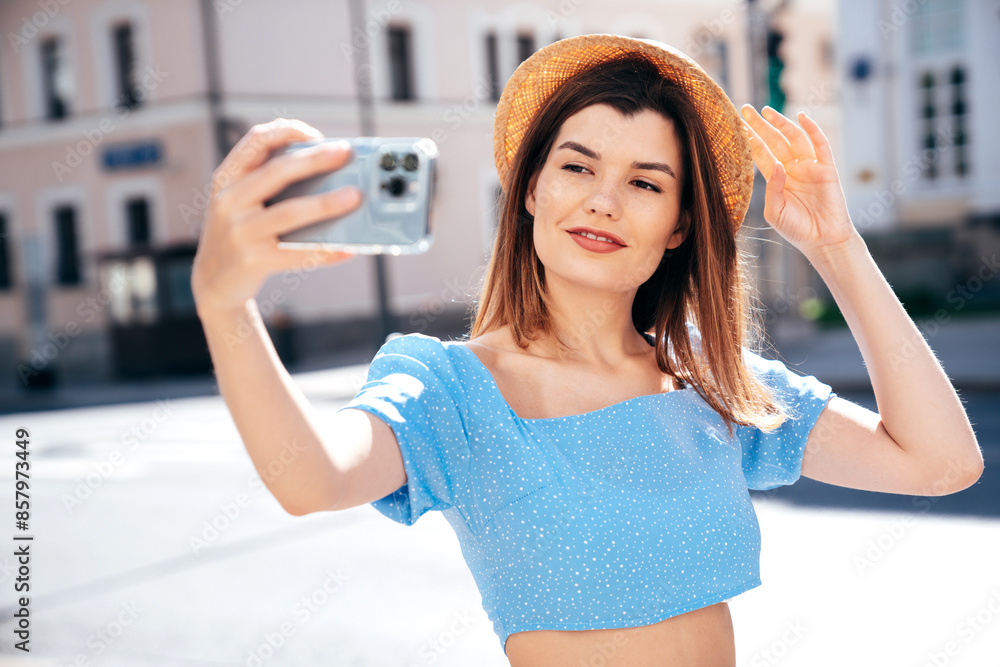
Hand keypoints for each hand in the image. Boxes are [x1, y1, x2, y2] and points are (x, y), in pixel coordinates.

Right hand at [191, 118, 363, 314]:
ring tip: (355, 196)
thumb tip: (328, 169)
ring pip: (290, 213)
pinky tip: (348, 248)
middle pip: (276, 172)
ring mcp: (240, 233)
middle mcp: (229, 201)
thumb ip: (269, 181)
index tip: (317, 135)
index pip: (255, 140)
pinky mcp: (254, 262)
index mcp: (227, 178)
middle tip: (345, 154)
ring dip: (326, 203)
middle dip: (314, 160)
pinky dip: (326, 250)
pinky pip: (297, 254)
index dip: (288, 131)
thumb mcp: (239, 200)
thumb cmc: (239, 232)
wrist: (213, 281)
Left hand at [740, 105, 858, 256]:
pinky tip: (802, 117)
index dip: (750, 139)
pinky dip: (813, 129)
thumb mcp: (775, 212)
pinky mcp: (827, 169)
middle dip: (760, 125)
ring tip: (767, 111)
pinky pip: (820, 145)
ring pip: (794, 138)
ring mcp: (810, 167)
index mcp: (777, 178)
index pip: (760, 153)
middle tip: (745, 109)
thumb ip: (773, 190)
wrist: (823, 241)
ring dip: (781, 123)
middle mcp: (792, 169)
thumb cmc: (796, 229)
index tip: (736, 125)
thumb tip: (777, 165)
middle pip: (774, 141)